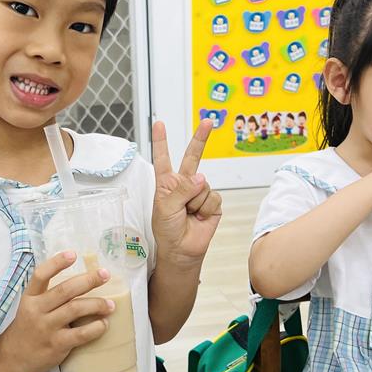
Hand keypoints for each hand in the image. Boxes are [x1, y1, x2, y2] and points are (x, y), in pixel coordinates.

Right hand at [0, 252, 113, 371]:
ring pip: (75, 309)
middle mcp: (36, 310)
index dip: (57, 263)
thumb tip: (80, 282)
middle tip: (105, 274)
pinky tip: (103, 324)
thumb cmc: (26, 330)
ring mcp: (46, 328)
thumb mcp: (29, 308)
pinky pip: (81, 333)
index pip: (40, 275)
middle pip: (65, 290)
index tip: (73, 254)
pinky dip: (96, 327)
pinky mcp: (56, 345)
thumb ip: (48, 296)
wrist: (11, 359)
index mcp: (29, 298)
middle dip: (88, 280)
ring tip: (110, 305)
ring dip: (97, 304)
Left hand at [150, 119, 221, 268]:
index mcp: (166, 183)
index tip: (159, 123)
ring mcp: (199, 192)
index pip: (163, 158)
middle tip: (208, 121)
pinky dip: (205, 209)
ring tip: (188, 214)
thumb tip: (201, 177)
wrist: (182, 250)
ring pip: (202, 186)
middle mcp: (184, 183)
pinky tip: (199, 217)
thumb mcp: (165, 208)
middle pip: (193, 157)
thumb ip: (181, 190)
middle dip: (201, 138)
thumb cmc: (167, 230)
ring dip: (194, 202)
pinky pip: (212, 198)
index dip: (161, 141)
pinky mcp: (212, 202)